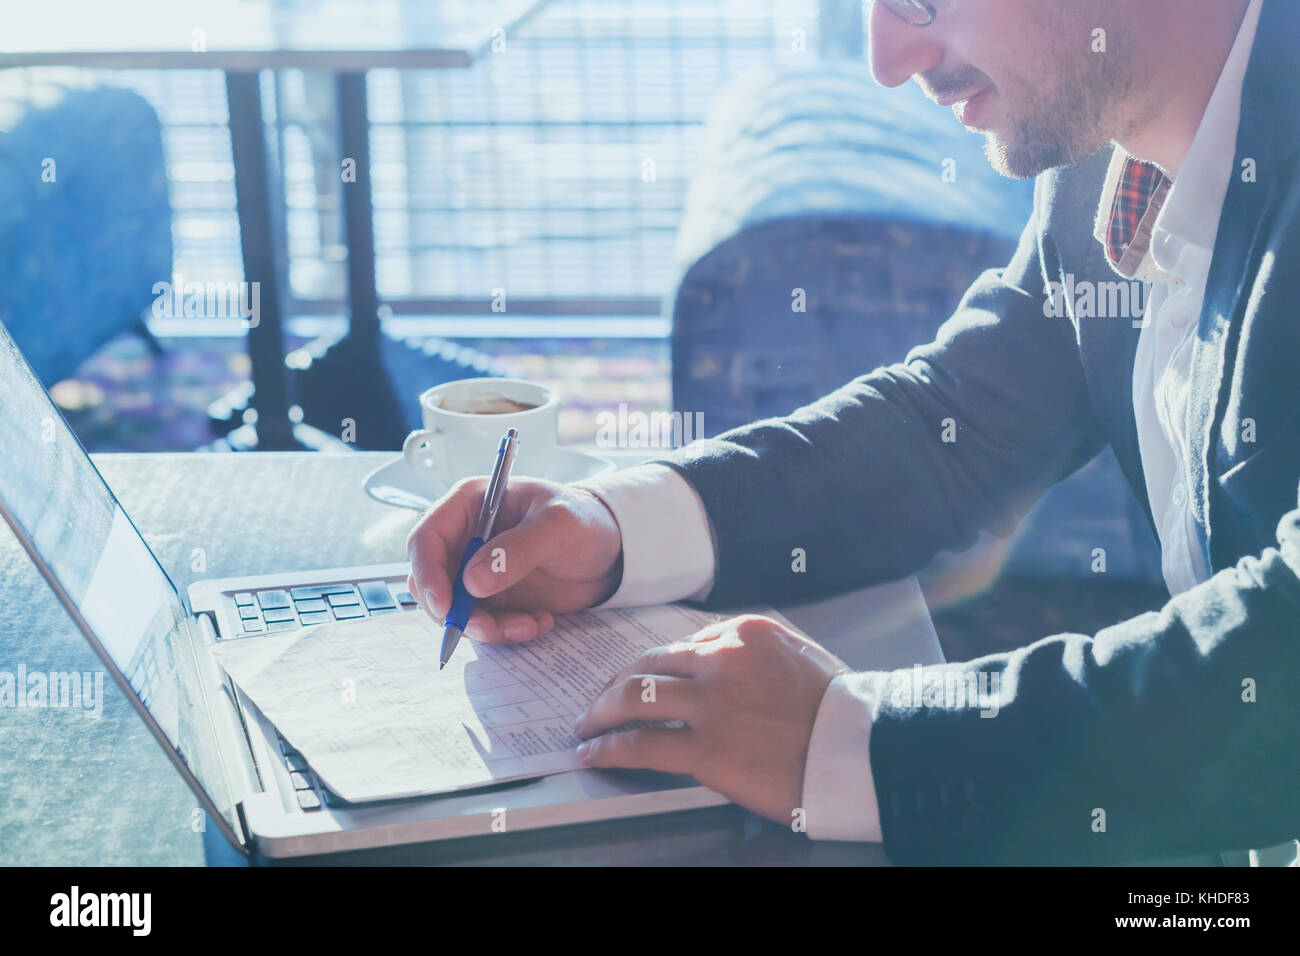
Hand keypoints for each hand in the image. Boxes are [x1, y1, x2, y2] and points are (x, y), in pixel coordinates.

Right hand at [406, 476, 623, 642]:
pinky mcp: (493, 598)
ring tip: (530, 624)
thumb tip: (473, 581)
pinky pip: (482, 624)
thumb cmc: (585, 521)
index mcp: (471, 504)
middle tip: (489, 628)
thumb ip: (518, 549)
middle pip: (431, 581)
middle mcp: (466, 538)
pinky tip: (539, 622)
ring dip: (486, 627)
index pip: (427, 539)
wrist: (612, 551)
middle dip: (455, 612)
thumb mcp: (558, 525)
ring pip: (455, 610)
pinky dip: (505, 632)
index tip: (445, 605)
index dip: (427, 573)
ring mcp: (477, 570)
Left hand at [574, 614, 847, 824]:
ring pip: (634, 696)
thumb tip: (713, 660)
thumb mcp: (798, 655)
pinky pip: (642, 743)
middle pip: (648, 664)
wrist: (864, 750)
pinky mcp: (708, 749)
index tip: (635, 680)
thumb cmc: (841, 710)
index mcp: (745, 632)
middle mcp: (723, 658)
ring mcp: (713, 703)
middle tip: (598, 703)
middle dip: (614, 684)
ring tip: (586, 728)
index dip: (650, 666)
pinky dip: (610, 748)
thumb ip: (753, 653)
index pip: (679, 644)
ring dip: (600, 713)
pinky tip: (595, 754)